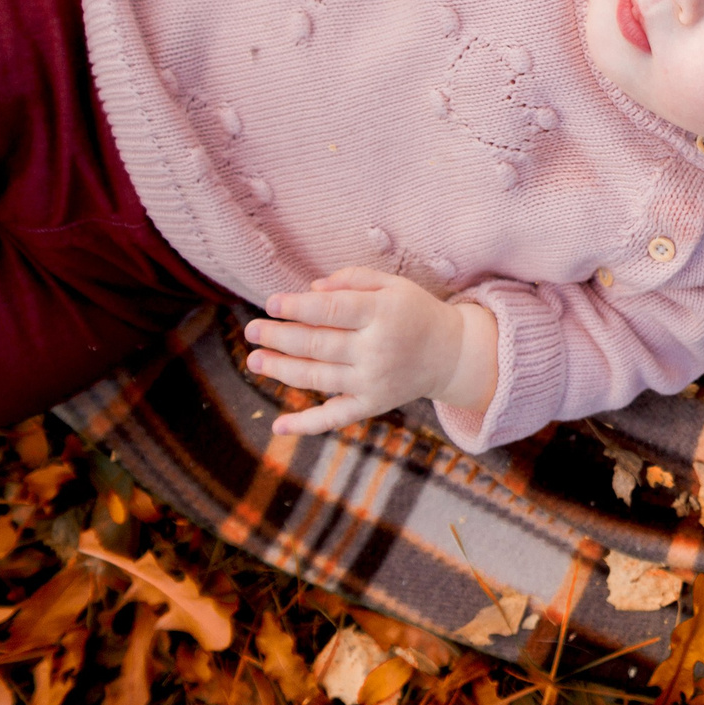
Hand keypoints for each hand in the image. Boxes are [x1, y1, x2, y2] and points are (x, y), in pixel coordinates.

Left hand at [244, 268, 490, 435]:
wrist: (451, 354)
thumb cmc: (415, 312)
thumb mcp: (393, 286)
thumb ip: (354, 280)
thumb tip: (311, 289)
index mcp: (384, 314)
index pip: (332, 310)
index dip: (298, 307)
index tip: (270, 303)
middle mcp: (378, 349)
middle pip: (318, 344)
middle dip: (280, 337)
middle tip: (252, 330)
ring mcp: (374, 381)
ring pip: (318, 377)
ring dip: (282, 370)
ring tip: (254, 360)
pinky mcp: (373, 405)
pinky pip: (336, 417)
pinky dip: (307, 424)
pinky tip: (278, 425)